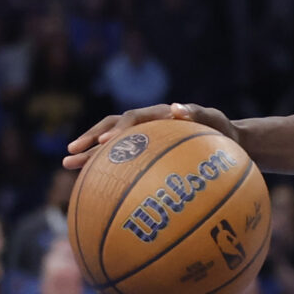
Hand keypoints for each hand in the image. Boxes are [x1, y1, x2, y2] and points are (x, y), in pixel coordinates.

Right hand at [63, 102, 238, 171]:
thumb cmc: (222, 132)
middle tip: (70, 155)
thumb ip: (200, 113)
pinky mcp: (143, 154)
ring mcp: (143, 140)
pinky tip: (91, 186)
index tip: (105, 143)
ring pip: (110, 146)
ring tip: (67, 165)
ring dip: (88, 154)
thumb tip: (177, 107)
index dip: (117, 130)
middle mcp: (146, 126)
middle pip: (111, 131)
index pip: (132, 119)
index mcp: (159, 116)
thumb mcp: (216, 120)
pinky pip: (121, 162)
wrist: (227, 141)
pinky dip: (105, 170)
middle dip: (90, 142)